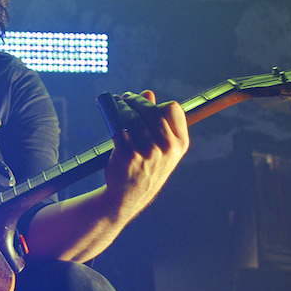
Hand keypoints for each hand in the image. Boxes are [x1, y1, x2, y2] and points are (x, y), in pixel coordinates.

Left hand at [103, 90, 188, 216]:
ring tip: (115, 104)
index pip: (173, 109)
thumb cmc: (145, 167)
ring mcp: (148, 153)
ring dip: (121, 107)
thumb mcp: (159, 148)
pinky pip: (120, 130)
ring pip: (133, 118)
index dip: (158, 104)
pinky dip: (114, 121)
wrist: (129, 196)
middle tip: (125, 98)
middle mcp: (167, 148)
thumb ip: (156, 120)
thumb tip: (148, 93)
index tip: (146, 103)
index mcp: (179, 144)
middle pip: (151, 110)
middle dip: (136, 100)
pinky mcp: (129, 156)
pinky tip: (111, 118)